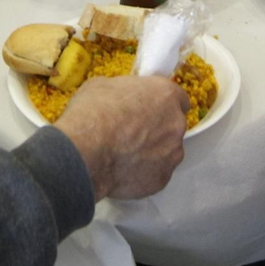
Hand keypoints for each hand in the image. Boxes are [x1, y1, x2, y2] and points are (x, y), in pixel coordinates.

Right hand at [54, 76, 188, 200]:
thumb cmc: (94, 112)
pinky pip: (155, 174)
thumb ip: (124, 91)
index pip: (178, 98)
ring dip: (152, 152)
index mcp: (166, 95)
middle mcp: (176, 125)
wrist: (86, 151)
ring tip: (125, 155)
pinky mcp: (161, 180)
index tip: (148, 108)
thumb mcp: (104, 85)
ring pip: (167, 152)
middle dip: (156, 129)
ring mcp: (171, 155)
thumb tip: (122, 98)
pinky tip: (122, 170)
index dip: (161, 103)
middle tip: (132, 132)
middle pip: (172, 126)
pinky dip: (143, 172)